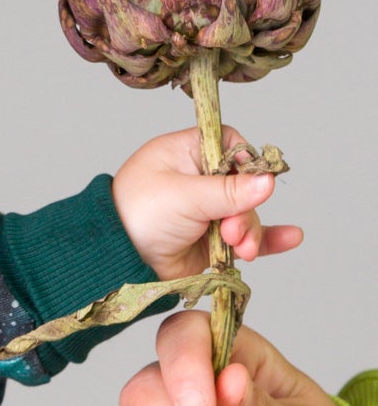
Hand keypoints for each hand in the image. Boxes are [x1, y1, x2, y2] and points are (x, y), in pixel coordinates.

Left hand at [111, 126, 301, 280]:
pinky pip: (246, 237)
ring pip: (246, 214)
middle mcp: (198, 179)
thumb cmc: (136, 215)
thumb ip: (227, 191)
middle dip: (244, 210)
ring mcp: (206, 211)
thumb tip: (269, 181)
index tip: (250, 182)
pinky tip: (291, 237)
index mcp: (185, 153)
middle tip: (232, 231)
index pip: (230, 145)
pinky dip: (266, 238)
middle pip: (244, 185)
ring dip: (249, 231)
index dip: (245, 162)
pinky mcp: (211, 240)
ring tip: (240, 248)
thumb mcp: (183, 196)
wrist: (114, 261)